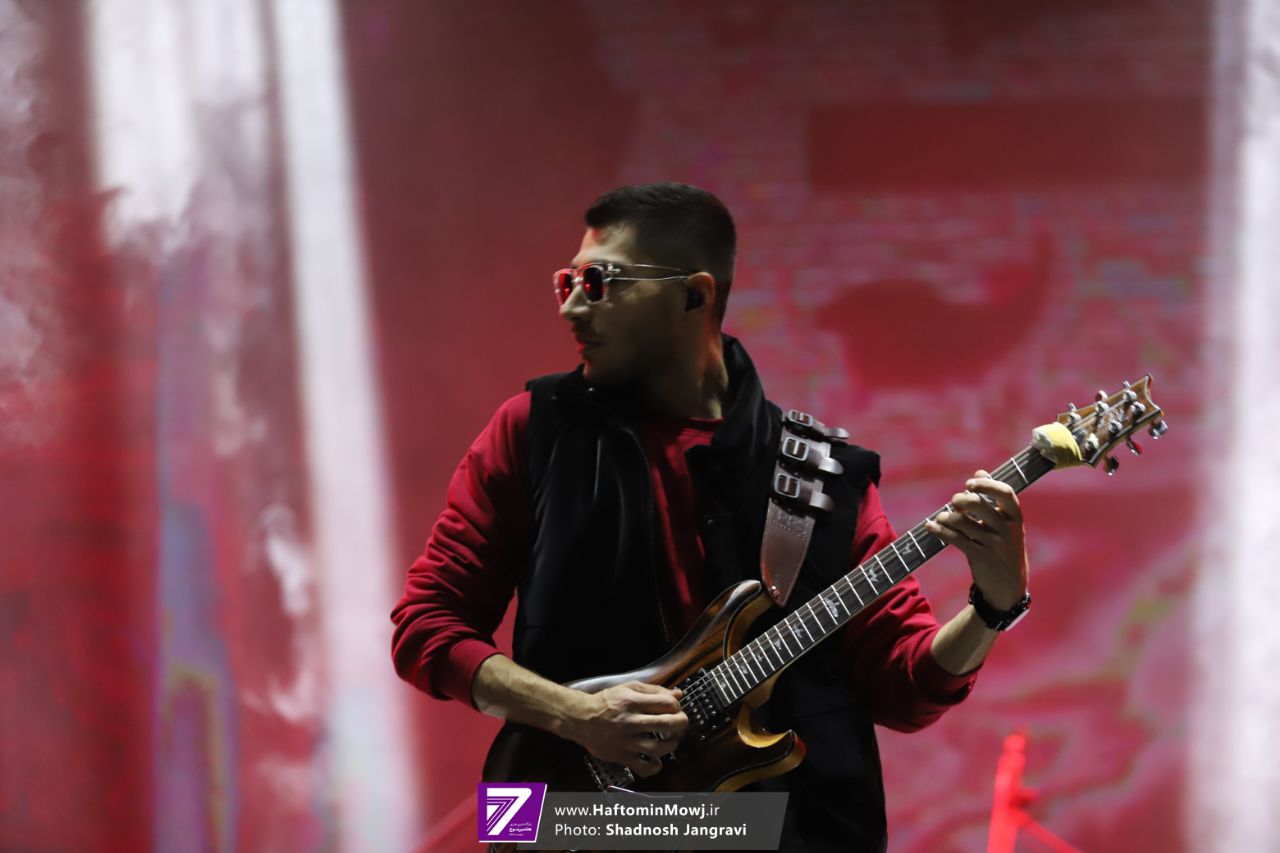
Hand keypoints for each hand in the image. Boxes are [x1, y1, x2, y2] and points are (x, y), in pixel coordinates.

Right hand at [561, 681, 688, 776]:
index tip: (674, 708)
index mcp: (633, 701)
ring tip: (670, 740)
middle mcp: (630, 721)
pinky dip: (655, 766)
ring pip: (658, 747)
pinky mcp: (621, 756)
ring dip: (671, 744)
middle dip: (681, 723)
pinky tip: (656, 759)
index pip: (667, 703)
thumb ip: (654, 690)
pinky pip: (643, 767)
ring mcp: (626, 741)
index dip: (676, 706)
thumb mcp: (628, 688)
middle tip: (680, 723)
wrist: (580, 719)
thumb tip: (678, 694)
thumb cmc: (606, 702)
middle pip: (667, 724)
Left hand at [924, 469, 1028, 610]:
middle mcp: (1007, 528)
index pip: (1005, 492)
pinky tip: (930, 526)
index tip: (970, 483)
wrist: (1008, 587)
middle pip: (978, 504)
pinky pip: (955, 538)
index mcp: (1016, 517)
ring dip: (946, 516)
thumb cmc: (1004, 548)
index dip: (986, 483)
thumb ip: (995, 499)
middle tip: (955, 503)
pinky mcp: (979, 556)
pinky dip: (939, 530)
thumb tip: (980, 471)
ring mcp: (994, 543)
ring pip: (962, 521)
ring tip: (943, 518)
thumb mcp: (1007, 525)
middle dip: (960, 500)